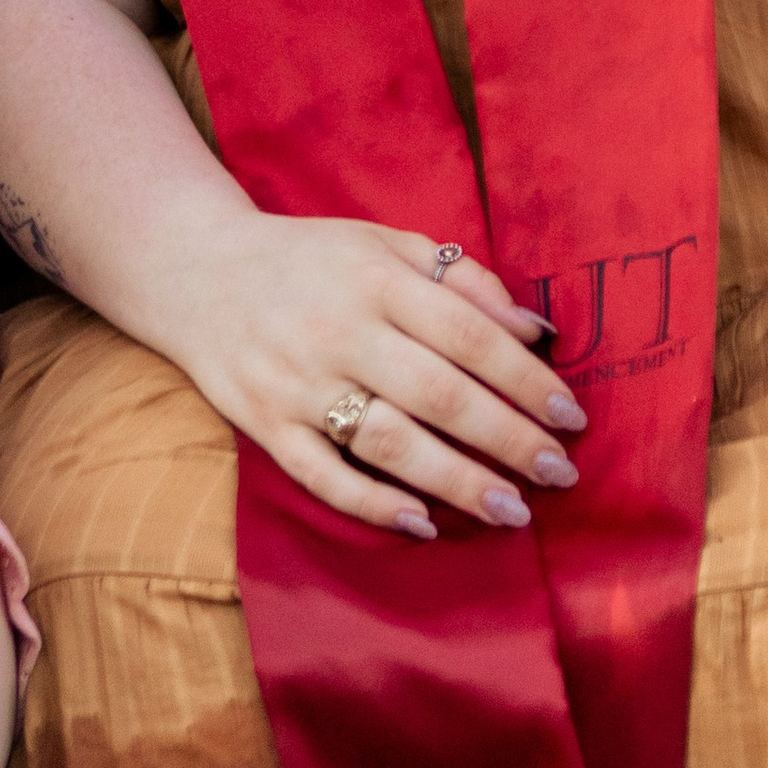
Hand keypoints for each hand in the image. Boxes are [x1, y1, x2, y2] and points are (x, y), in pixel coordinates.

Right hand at [157, 208, 586, 538]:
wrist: (196, 270)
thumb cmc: (311, 259)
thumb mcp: (384, 242)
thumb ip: (460, 276)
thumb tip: (535, 330)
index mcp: (374, 279)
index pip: (467, 334)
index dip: (524, 379)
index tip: (570, 415)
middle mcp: (338, 331)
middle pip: (438, 394)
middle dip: (508, 439)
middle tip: (560, 474)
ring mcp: (298, 384)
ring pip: (388, 443)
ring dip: (457, 482)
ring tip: (513, 511)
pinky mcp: (266, 425)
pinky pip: (323, 477)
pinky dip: (373, 505)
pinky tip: (423, 525)